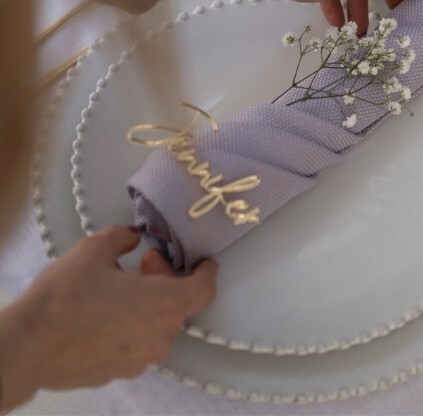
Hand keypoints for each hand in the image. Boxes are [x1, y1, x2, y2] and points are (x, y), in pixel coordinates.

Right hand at [0, 226, 216, 408]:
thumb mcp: (95, 248)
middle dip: (165, 279)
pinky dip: (131, 325)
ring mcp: (138, 360)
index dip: (206, 273)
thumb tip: (132, 237)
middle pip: (177, 305)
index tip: (201, 262)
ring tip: (120, 287)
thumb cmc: (67, 294)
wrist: (29, 345)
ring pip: (156, 326)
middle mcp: (158, 337)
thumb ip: (122, 237)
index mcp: (162, 305)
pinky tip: (103, 313)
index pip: (203, 291)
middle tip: (142, 262)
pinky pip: (136, 344)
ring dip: (148, 304)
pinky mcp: (117, 373)